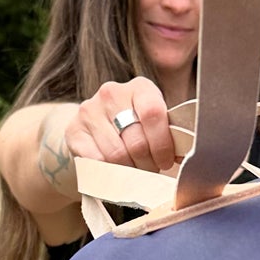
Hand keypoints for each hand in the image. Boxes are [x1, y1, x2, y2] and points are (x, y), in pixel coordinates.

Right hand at [64, 77, 179, 174]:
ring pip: (116, 155)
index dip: (162, 145)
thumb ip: (170, 134)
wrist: (95, 126)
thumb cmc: (135, 126)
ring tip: (135, 171)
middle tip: (150, 171)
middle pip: (136, 141)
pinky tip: (116, 171)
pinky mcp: (74, 130)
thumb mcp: (155, 123)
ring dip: (130, 171)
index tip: (166, 162)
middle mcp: (112, 93)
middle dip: (147, 164)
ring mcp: (89, 110)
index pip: (153, 114)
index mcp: (139, 87)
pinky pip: (96, 162)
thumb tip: (186, 157)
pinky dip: (109, 172)